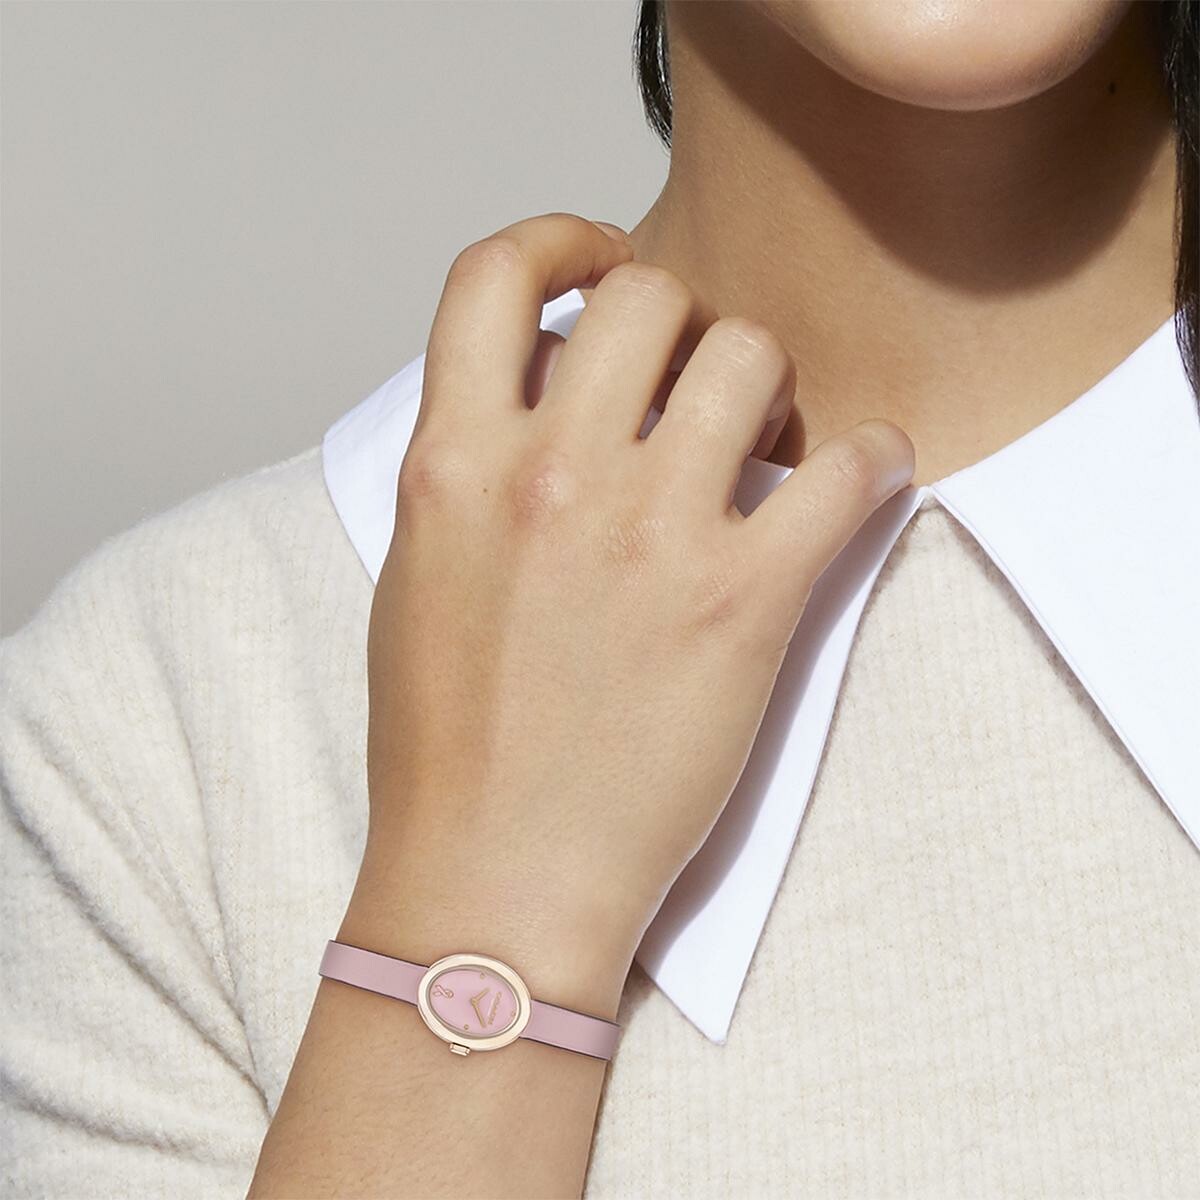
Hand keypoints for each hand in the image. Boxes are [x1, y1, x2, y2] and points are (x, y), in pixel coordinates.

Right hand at [356, 212, 912, 999]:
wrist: (493, 878)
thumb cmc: (446, 743)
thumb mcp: (418, 573)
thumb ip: (470, 464)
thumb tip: (548, 391)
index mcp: (452, 461)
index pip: (495, 273)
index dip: (557, 244)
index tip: (596, 271)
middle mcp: (548, 474)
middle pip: (651, 293)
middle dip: (685, 321)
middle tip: (696, 383)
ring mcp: (650, 534)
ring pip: (749, 355)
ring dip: (771, 382)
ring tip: (769, 441)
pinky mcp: (744, 603)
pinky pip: (846, 471)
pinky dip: (870, 461)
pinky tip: (861, 480)